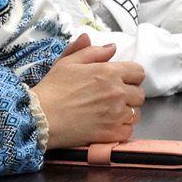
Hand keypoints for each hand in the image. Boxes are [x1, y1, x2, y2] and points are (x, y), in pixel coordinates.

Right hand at [31, 34, 145, 147]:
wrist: (42, 117)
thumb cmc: (53, 87)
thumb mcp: (68, 62)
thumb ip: (92, 52)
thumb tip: (112, 47)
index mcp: (109, 72)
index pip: (139, 72)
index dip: (131, 75)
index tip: (121, 80)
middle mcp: (118, 93)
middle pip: (140, 94)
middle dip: (130, 94)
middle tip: (114, 97)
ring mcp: (117, 115)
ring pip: (136, 113)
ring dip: (127, 112)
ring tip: (111, 112)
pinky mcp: (112, 134)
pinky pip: (129, 131)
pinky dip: (121, 129)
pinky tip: (108, 125)